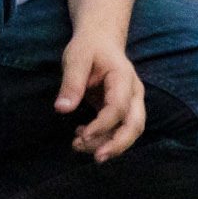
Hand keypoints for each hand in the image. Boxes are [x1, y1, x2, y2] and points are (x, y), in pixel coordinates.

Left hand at [55, 29, 145, 161]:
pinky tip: (82, 136)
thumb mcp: (76, 58)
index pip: (119, 107)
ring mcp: (131, 103)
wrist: (101, 41)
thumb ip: (71, 82)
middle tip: (97, 158)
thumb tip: (62, 109)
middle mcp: (134, 93)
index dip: (102, 125)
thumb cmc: (89, 47)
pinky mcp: (123, 111)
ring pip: (128, 132)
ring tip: (77, 145)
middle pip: (135, 125)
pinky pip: (119, 131)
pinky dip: (103, 139)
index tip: (82, 135)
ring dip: (107, 145)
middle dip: (117, 145)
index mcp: (124, 77)